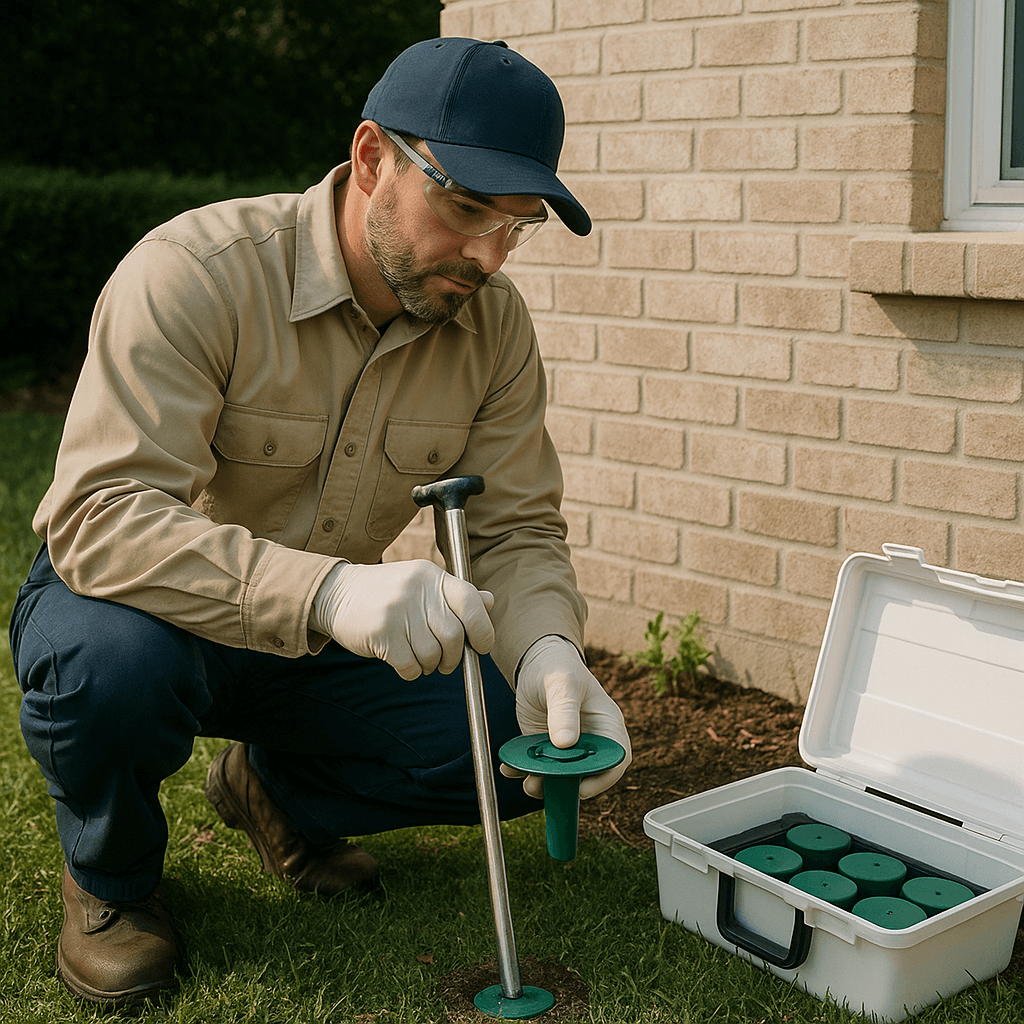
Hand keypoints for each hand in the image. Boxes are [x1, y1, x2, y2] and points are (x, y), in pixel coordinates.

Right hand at [310, 560, 493, 679]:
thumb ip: (455, 594)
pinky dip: (410, 671)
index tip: (480, 645)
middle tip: (444, 662)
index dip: (483, 629)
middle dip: (453, 657)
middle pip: (453, 635)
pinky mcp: (380, 633)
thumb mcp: (422, 583)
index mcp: (432, 575)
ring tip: (418, 658)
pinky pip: (410, 666)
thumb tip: (490, 601)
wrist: (337, 593)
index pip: (470, 601)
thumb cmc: (388, 593)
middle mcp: (416, 590)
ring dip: (429, 665)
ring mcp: (397, 611)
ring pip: (432, 654)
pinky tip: (401, 660)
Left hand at [501, 636, 631, 799]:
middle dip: (567, 785)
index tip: (581, 786)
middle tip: (545, 785)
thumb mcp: (561, 683)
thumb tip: (566, 743)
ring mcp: (568, 748)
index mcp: (607, 723)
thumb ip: (564, 710)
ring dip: (544, 784)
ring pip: (562, 777)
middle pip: (589, 774)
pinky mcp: (547, 749)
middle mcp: (591, 740)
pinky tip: (510, 768)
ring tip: (528, 783)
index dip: (604, 776)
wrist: (535, 663)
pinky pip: (539, 768)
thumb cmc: (557, 666)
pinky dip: (524, 772)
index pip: (617, 758)